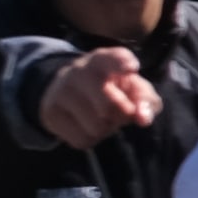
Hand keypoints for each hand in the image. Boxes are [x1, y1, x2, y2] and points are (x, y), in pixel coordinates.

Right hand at [37, 44, 158, 150]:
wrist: (69, 90)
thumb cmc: (112, 89)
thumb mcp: (133, 88)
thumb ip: (146, 100)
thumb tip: (143, 118)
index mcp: (104, 59)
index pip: (113, 58)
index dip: (122, 63)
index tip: (132, 68)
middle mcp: (80, 70)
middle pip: (110, 106)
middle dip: (122, 115)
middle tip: (120, 110)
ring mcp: (61, 90)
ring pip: (97, 127)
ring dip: (107, 128)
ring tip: (102, 116)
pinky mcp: (50, 112)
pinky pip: (82, 139)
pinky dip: (91, 138)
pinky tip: (86, 124)